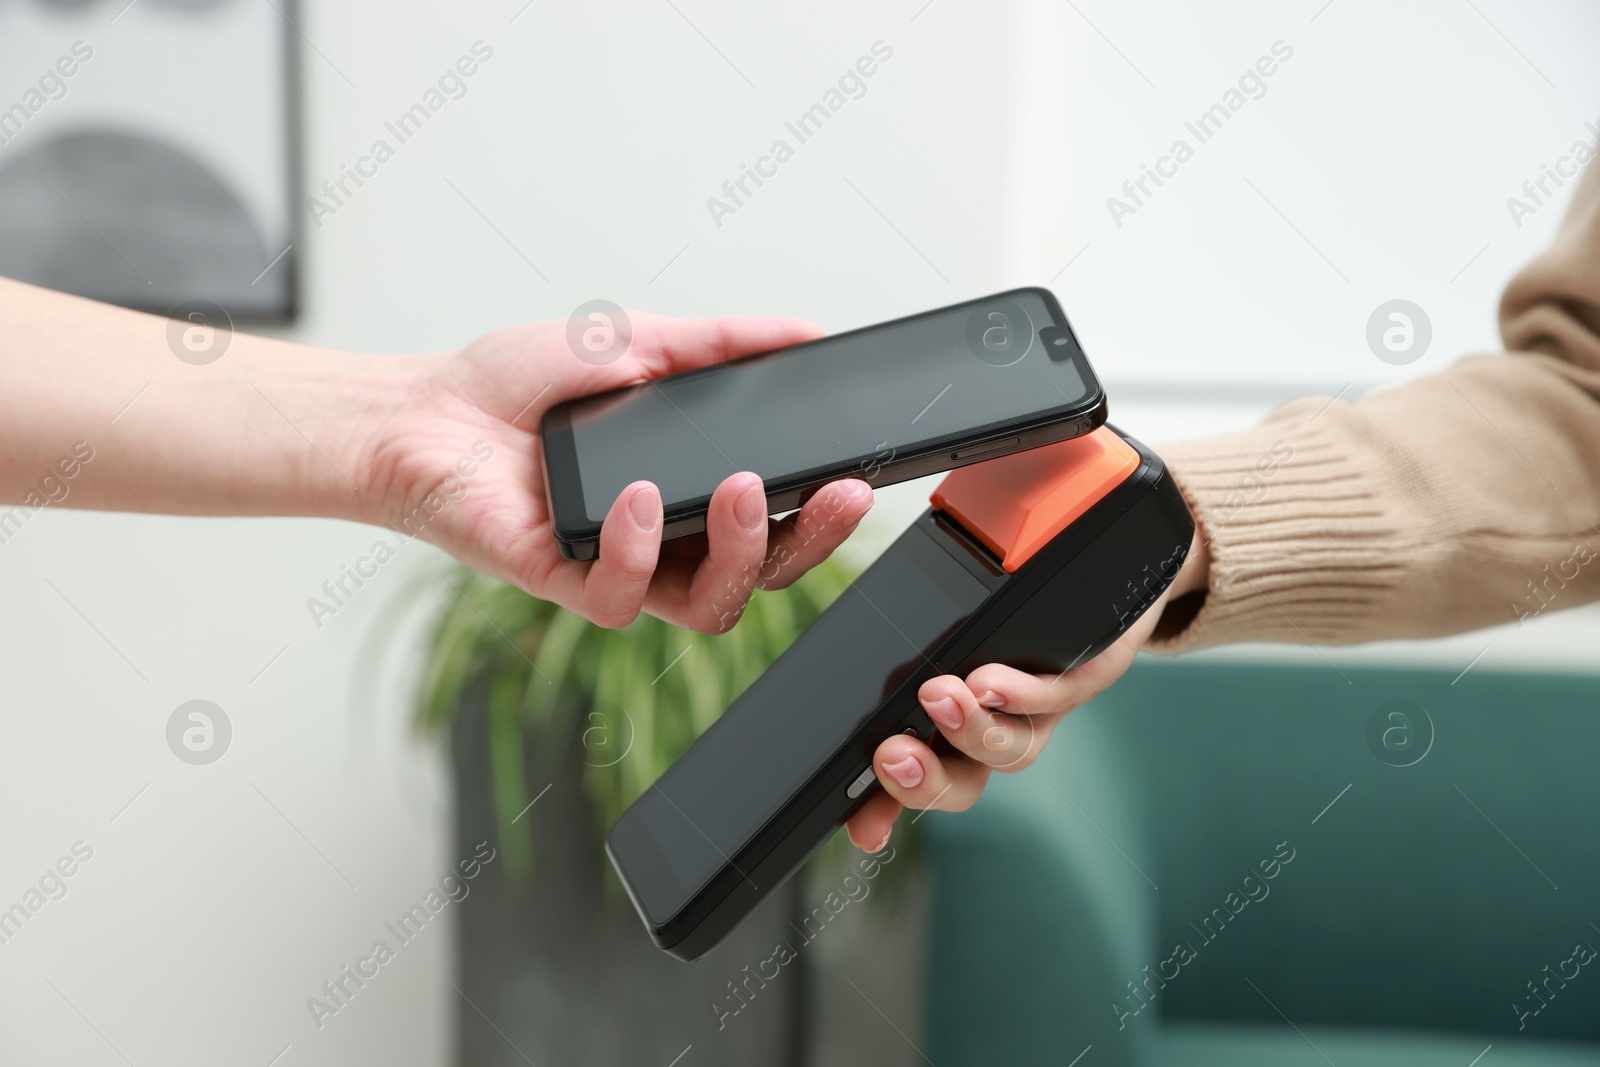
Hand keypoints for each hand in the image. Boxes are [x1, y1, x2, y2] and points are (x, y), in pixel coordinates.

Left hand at [352, 313, 872, 631]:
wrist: (421, 411)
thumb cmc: (515, 383)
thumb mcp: (635, 341)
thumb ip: (721, 345)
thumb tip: (805, 332)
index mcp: (689, 488)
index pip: (778, 517)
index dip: (825, 512)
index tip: (859, 476)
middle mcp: (664, 538)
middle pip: (764, 573)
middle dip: (812, 540)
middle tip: (834, 494)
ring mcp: (620, 566)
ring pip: (712, 603)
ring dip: (740, 550)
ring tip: (740, 490)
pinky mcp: (567, 582)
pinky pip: (625, 599)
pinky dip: (640, 548)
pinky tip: (638, 497)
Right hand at [843, 529, 1208, 851]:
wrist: (1110, 587)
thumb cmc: (1016, 613)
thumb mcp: (944, 626)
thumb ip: (901, 645)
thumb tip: (824, 633)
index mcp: (953, 728)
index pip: (911, 778)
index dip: (882, 811)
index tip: (862, 828)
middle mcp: (998, 731)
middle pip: (962, 782)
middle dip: (924, 779)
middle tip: (893, 756)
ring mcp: (1041, 710)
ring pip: (1010, 747)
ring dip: (970, 729)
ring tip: (939, 696)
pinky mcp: (1086, 675)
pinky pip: (1057, 694)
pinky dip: (1022, 693)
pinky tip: (991, 680)